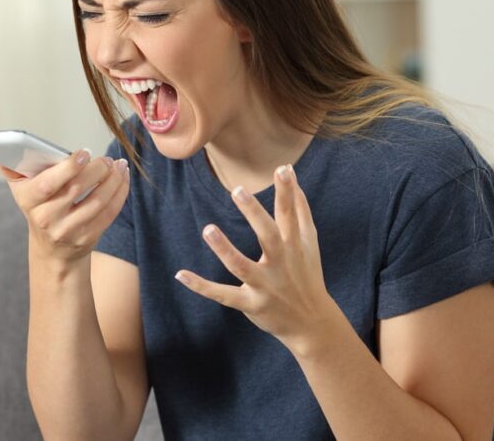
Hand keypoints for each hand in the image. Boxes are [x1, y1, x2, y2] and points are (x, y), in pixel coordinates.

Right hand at [0, 150, 129, 264]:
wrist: (52, 249)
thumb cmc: (39, 207)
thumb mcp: (22, 189)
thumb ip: (14, 168)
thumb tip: (4, 148)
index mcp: (28, 200)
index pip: (47, 184)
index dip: (68, 168)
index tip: (84, 153)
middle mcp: (46, 218)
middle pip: (76, 190)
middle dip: (97, 170)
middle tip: (107, 158)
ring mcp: (68, 231)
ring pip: (97, 202)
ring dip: (113, 180)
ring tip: (119, 165)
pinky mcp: (88, 238)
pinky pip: (109, 213)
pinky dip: (120, 193)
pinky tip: (123, 178)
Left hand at [174, 164, 337, 351]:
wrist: (312, 323)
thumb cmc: (307, 275)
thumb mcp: (310, 244)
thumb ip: (301, 212)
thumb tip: (294, 180)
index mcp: (294, 246)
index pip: (290, 214)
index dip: (287, 191)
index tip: (283, 169)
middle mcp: (280, 264)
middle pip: (267, 236)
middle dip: (253, 214)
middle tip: (237, 191)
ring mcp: (264, 285)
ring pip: (241, 266)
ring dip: (224, 249)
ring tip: (208, 229)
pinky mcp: (251, 304)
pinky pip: (223, 295)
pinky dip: (201, 286)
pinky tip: (180, 274)